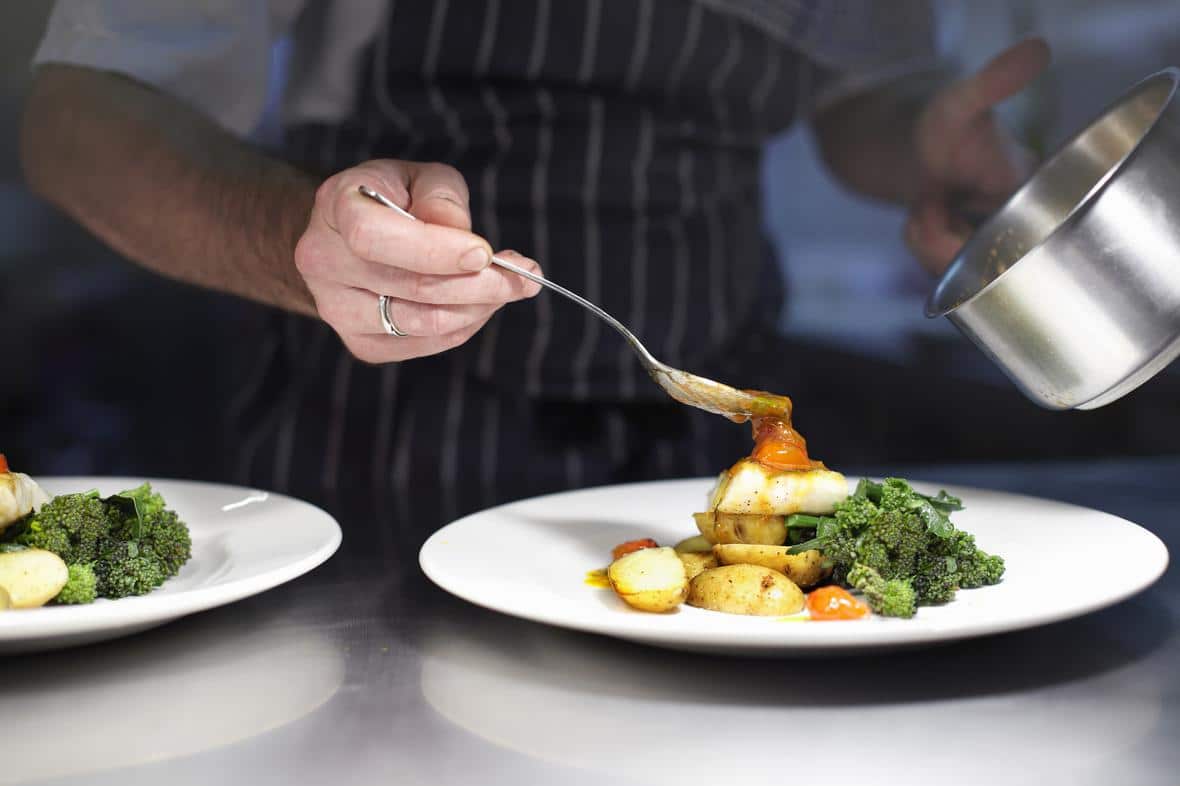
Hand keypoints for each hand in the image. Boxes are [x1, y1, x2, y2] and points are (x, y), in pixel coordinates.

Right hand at [294, 159, 540, 362]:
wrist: (350, 236)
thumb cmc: (394, 199)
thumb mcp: (420, 177)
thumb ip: (441, 198)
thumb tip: (462, 238)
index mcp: (335, 206)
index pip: (374, 237)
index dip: (434, 250)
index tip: (484, 253)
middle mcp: (324, 261)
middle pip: (411, 287)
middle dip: (480, 284)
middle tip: (525, 275)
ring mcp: (336, 309)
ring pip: (422, 323)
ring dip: (479, 308)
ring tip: (508, 287)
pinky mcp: (360, 342)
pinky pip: (423, 345)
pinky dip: (463, 326)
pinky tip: (478, 304)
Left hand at [905, 38, 1050, 273]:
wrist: (901, 142)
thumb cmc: (935, 121)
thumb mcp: (959, 104)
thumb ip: (993, 83)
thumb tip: (1038, 49)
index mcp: (1035, 187)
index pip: (1019, 241)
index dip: (973, 237)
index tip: (943, 206)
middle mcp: (1024, 216)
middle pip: (986, 266)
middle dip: (942, 241)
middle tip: (928, 203)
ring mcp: (998, 236)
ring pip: (962, 274)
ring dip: (928, 241)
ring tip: (927, 204)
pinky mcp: (975, 250)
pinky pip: (948, 273)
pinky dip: (925, 246)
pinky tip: (926, 217)